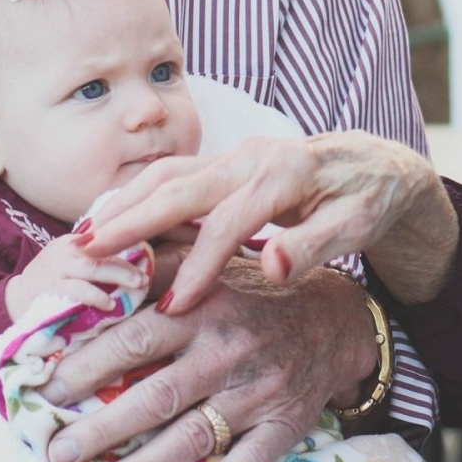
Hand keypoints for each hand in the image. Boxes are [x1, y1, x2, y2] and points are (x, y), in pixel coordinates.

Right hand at [6, 233, 148, 320]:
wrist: (16, 297)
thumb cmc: (52, 279)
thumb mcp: (72, 259)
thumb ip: (97, 257)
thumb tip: (137, 259)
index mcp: (75, 240)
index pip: (106, 236)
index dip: (129, 242)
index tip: (149, 254)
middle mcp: (67, 250)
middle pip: (104, 250)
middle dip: (128, 263)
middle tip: (146, 275)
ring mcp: (59, 269)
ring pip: (94, 268)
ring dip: (119, 277)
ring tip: (137, 286)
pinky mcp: (53, 289)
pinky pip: (79, 291)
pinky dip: (97, 296)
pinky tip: (110, 304)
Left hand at [40, 261, 373, 461]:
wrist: (338, 319)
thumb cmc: (258, 292)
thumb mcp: (216, 262)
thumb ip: (162, 261)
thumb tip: (96, 251)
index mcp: (208, 307)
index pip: (137, 337)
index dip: (88, 364)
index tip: (47, 386)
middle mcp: (229, 351)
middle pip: (155, 396)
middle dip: (99, 428)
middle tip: (55, 450)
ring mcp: (257, 393)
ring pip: (188, 439)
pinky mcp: (281, 427)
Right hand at [81, 130, 457, 310]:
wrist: (379, 165)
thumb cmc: (369, 199)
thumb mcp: (358, 226)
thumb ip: (315, 246)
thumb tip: (273, 269)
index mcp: (285, 172)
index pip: (230, 222)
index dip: (199, 266)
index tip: (172, 307)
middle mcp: (253, 156)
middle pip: (182, 186)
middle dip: (132, 221)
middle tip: (85, 253)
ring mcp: (237, 154)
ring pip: (170, 174)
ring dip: (125, 203)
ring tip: (83, 236)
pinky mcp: (229, 162)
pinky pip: (176, 176)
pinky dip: (139, 196)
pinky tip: (112, 221)